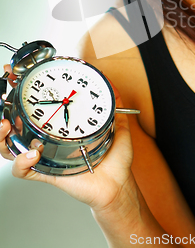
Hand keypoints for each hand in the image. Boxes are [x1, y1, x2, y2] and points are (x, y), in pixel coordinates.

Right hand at [0, 66, 133, 213]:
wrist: (118, 185)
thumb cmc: (114, 158)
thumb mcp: (116, 124)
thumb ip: (114, 104)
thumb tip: (110, 83)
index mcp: (61, 125)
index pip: (36, 107)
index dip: (21, 92)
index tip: (16, 75)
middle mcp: (48, 139)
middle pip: (15, 125)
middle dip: (2, 113)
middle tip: (3, 100)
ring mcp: (46, 155)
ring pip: (11, 147)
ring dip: (2, 137)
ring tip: (5, 126)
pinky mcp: (47, 172)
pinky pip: (25, 170)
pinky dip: (22, 162)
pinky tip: (33, 153)